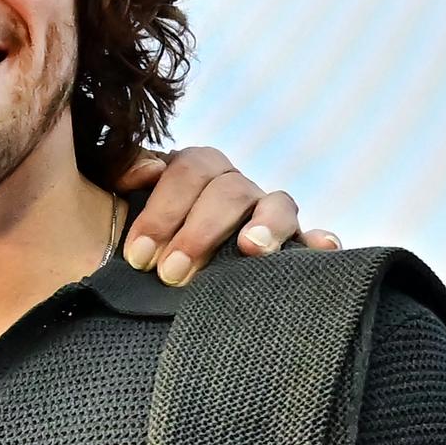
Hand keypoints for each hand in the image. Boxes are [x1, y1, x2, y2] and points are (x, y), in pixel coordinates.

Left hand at [111, 145, 342, 285]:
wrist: (153, 270)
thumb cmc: (138, 237)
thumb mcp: (121, 201)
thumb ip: (125, 174)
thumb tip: (142, 173)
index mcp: (196, 171)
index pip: (187, 171)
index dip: (162, 211)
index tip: (138, 255)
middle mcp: (234, 187)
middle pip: (229, 190)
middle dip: (199, 232)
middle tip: (171, 273)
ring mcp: (266, 214)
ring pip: (277, 204)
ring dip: (266, 225)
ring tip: (252, 249)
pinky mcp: (291, 245)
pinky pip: (313, 238)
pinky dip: (321, 241)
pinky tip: (323, 249)